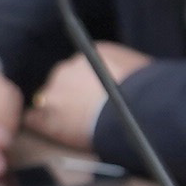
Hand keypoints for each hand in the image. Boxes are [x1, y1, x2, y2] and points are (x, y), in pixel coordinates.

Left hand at [24, 43, 146, 152]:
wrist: (141, 113)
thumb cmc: (151, 95)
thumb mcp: (141, 69)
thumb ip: (125, 70)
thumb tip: (129, 80)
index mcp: (94, 53)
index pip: (83, 67)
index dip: (88, 84)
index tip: (95, 96)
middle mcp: (71, 67)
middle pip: (64, 81)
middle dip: (72, 95)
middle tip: (87, 113)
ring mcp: (56, 90)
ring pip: (49, 99)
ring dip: (59, 110)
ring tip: (74, 126)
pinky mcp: (47, 116)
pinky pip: (34, 119)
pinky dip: (40, 125)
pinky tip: (49, 132)